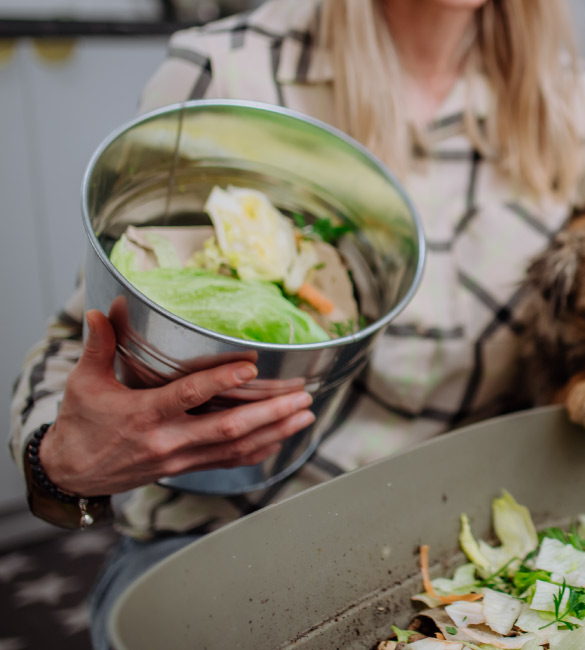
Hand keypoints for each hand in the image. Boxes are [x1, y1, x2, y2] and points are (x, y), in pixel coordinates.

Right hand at [38, 310, 314, 496]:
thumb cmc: (81, 425)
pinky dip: (259, 451)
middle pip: (227, 428)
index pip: (189, 396)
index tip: (252, 369)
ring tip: (306, 414)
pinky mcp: (186, 468)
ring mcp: (180, 458)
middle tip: (301, 396)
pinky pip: (229, 462)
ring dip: (275, 431)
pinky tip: (283, 438)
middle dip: (270, 413)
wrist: (72, 474)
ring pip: (236, 448)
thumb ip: (98, 346)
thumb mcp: (84, 383)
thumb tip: (104, 310)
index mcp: (143, 414)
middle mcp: (167, 440)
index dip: (222, 382)